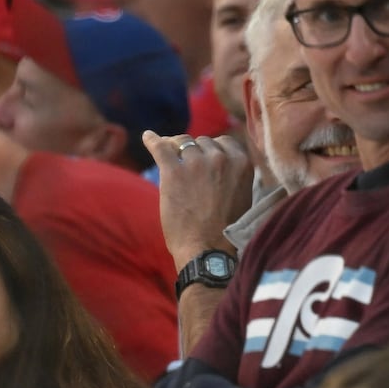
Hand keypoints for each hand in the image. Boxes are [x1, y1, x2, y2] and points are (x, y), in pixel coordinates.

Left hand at [144, 131, 251, 268]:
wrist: (207, 249)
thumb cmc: (225, 229)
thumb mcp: (241, 195)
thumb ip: (233, 174)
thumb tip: (221, 161)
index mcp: (241, 162)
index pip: (222, 142)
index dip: (210, 150)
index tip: (202, 159)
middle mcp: (221, 157)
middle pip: (201, 141)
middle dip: (193, 152)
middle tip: (185, 167)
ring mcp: (196, 162)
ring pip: (182, 142)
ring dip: (176, 150)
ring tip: (168, 156)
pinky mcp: (173, 172)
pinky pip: (160, 147)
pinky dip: (152, 141)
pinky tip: (147, 137)